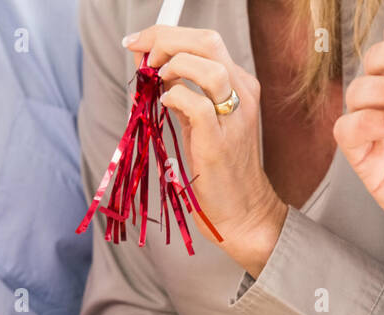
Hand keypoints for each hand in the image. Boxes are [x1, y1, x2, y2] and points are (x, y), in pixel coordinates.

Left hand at [122, 25, 285, 274]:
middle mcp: (243, 95)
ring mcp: (235, 118)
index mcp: (240, 85)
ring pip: (209, 66)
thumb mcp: (200, 123)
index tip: (139, 42)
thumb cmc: (219, 170)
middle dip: (166, 40)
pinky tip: (164, 104)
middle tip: (142, 56)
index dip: (167, 34)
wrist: (242, 211)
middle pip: (208, 42)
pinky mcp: (220, 143)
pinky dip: (175, 97)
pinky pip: (198, 106)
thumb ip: (181, 93)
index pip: (206, 39)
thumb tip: (151, 71)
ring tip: (155, 79)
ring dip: (174, 64)